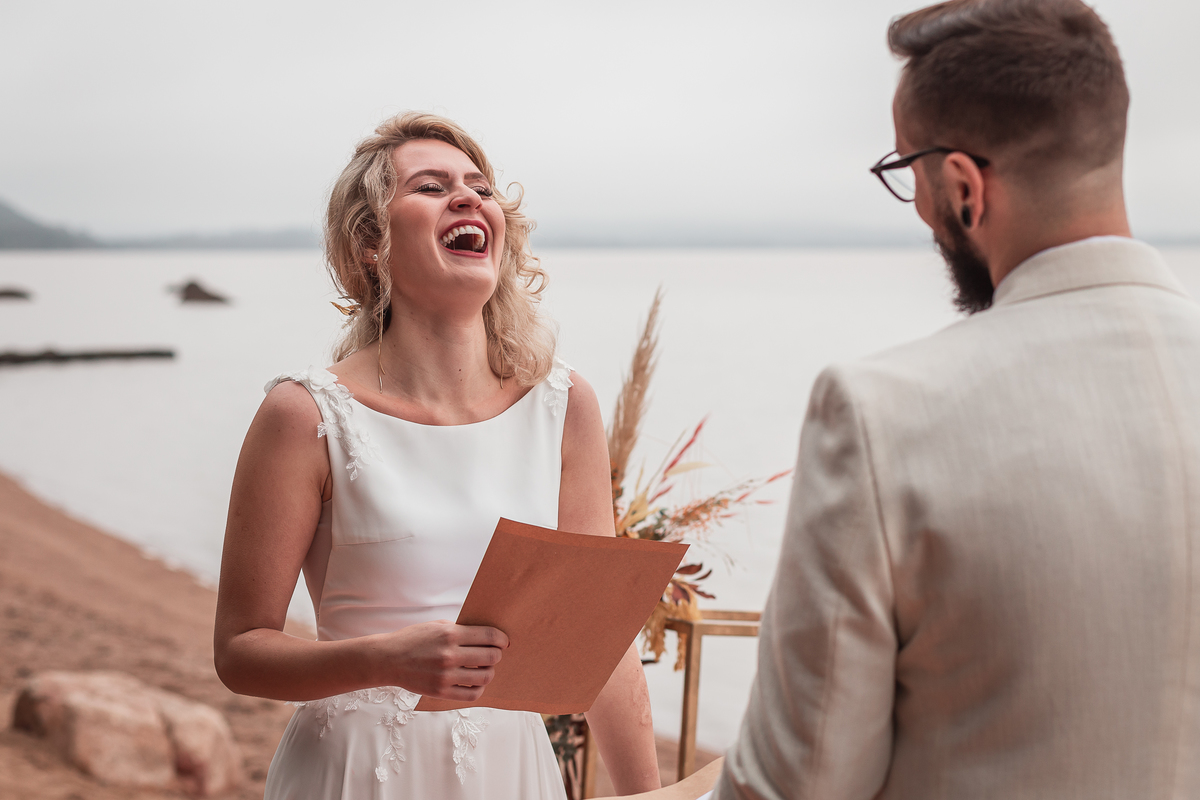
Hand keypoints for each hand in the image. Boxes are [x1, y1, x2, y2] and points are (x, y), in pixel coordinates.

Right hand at [375, 620, 508, 700]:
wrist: (388, 659)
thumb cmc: (413, 639)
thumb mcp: (436, 626)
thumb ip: (460, 630)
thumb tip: (486, 635)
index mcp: (450, 635)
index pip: (489, 636)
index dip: (502, 639)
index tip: (504, 642)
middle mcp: (449, 655)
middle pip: (490, 657)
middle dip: (497, 655)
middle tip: (494, 654)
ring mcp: (445, 675)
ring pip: (484, 677)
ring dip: (489, 672)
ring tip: (484, 668)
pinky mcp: (441, 692)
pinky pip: (472, 694)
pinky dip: (479, 688)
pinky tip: (476, 682)